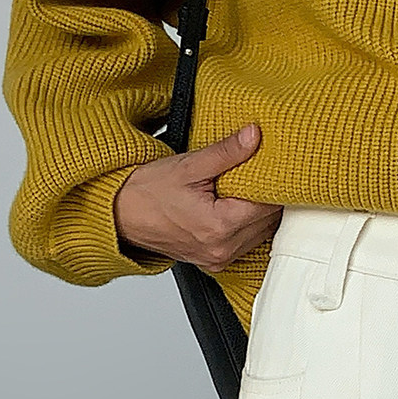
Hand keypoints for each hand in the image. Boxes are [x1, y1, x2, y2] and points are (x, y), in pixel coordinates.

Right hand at [114, 123, 282, 270]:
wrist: (123, 214)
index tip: (274, 165)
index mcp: (219, 227)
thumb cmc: (148, 192)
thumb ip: (226, 152)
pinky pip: (246, 244)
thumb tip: (253, 136)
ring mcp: (219, 259)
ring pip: (260, 235)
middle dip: (268, 197)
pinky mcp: (216, 262)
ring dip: (259, 213)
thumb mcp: (189, 166)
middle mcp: (222, 249)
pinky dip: (247, 226)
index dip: (273, 183)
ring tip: (246, 189)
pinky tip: (237, 208)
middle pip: (267, 222)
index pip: (267, 205)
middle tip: (262, 173)